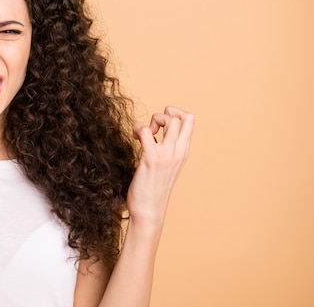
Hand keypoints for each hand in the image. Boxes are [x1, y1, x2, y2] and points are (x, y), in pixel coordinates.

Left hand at [126, 106, 194, 227]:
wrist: (148, 211)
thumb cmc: (152, 189)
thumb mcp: (165, 165)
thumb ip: (165, 149)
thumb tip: (155, 133)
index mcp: (182, 152)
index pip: (190, 121)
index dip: (175, 114)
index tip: (161, 127)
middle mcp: (178, 152)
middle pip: (184, 117)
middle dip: (166, 114)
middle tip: (153, 129)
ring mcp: (166, 155)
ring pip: (169, 120)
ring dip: (153, 120)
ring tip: (143, 135)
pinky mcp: (151, 159)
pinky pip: (146, 131)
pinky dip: (138, 128)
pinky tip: (134, 139)